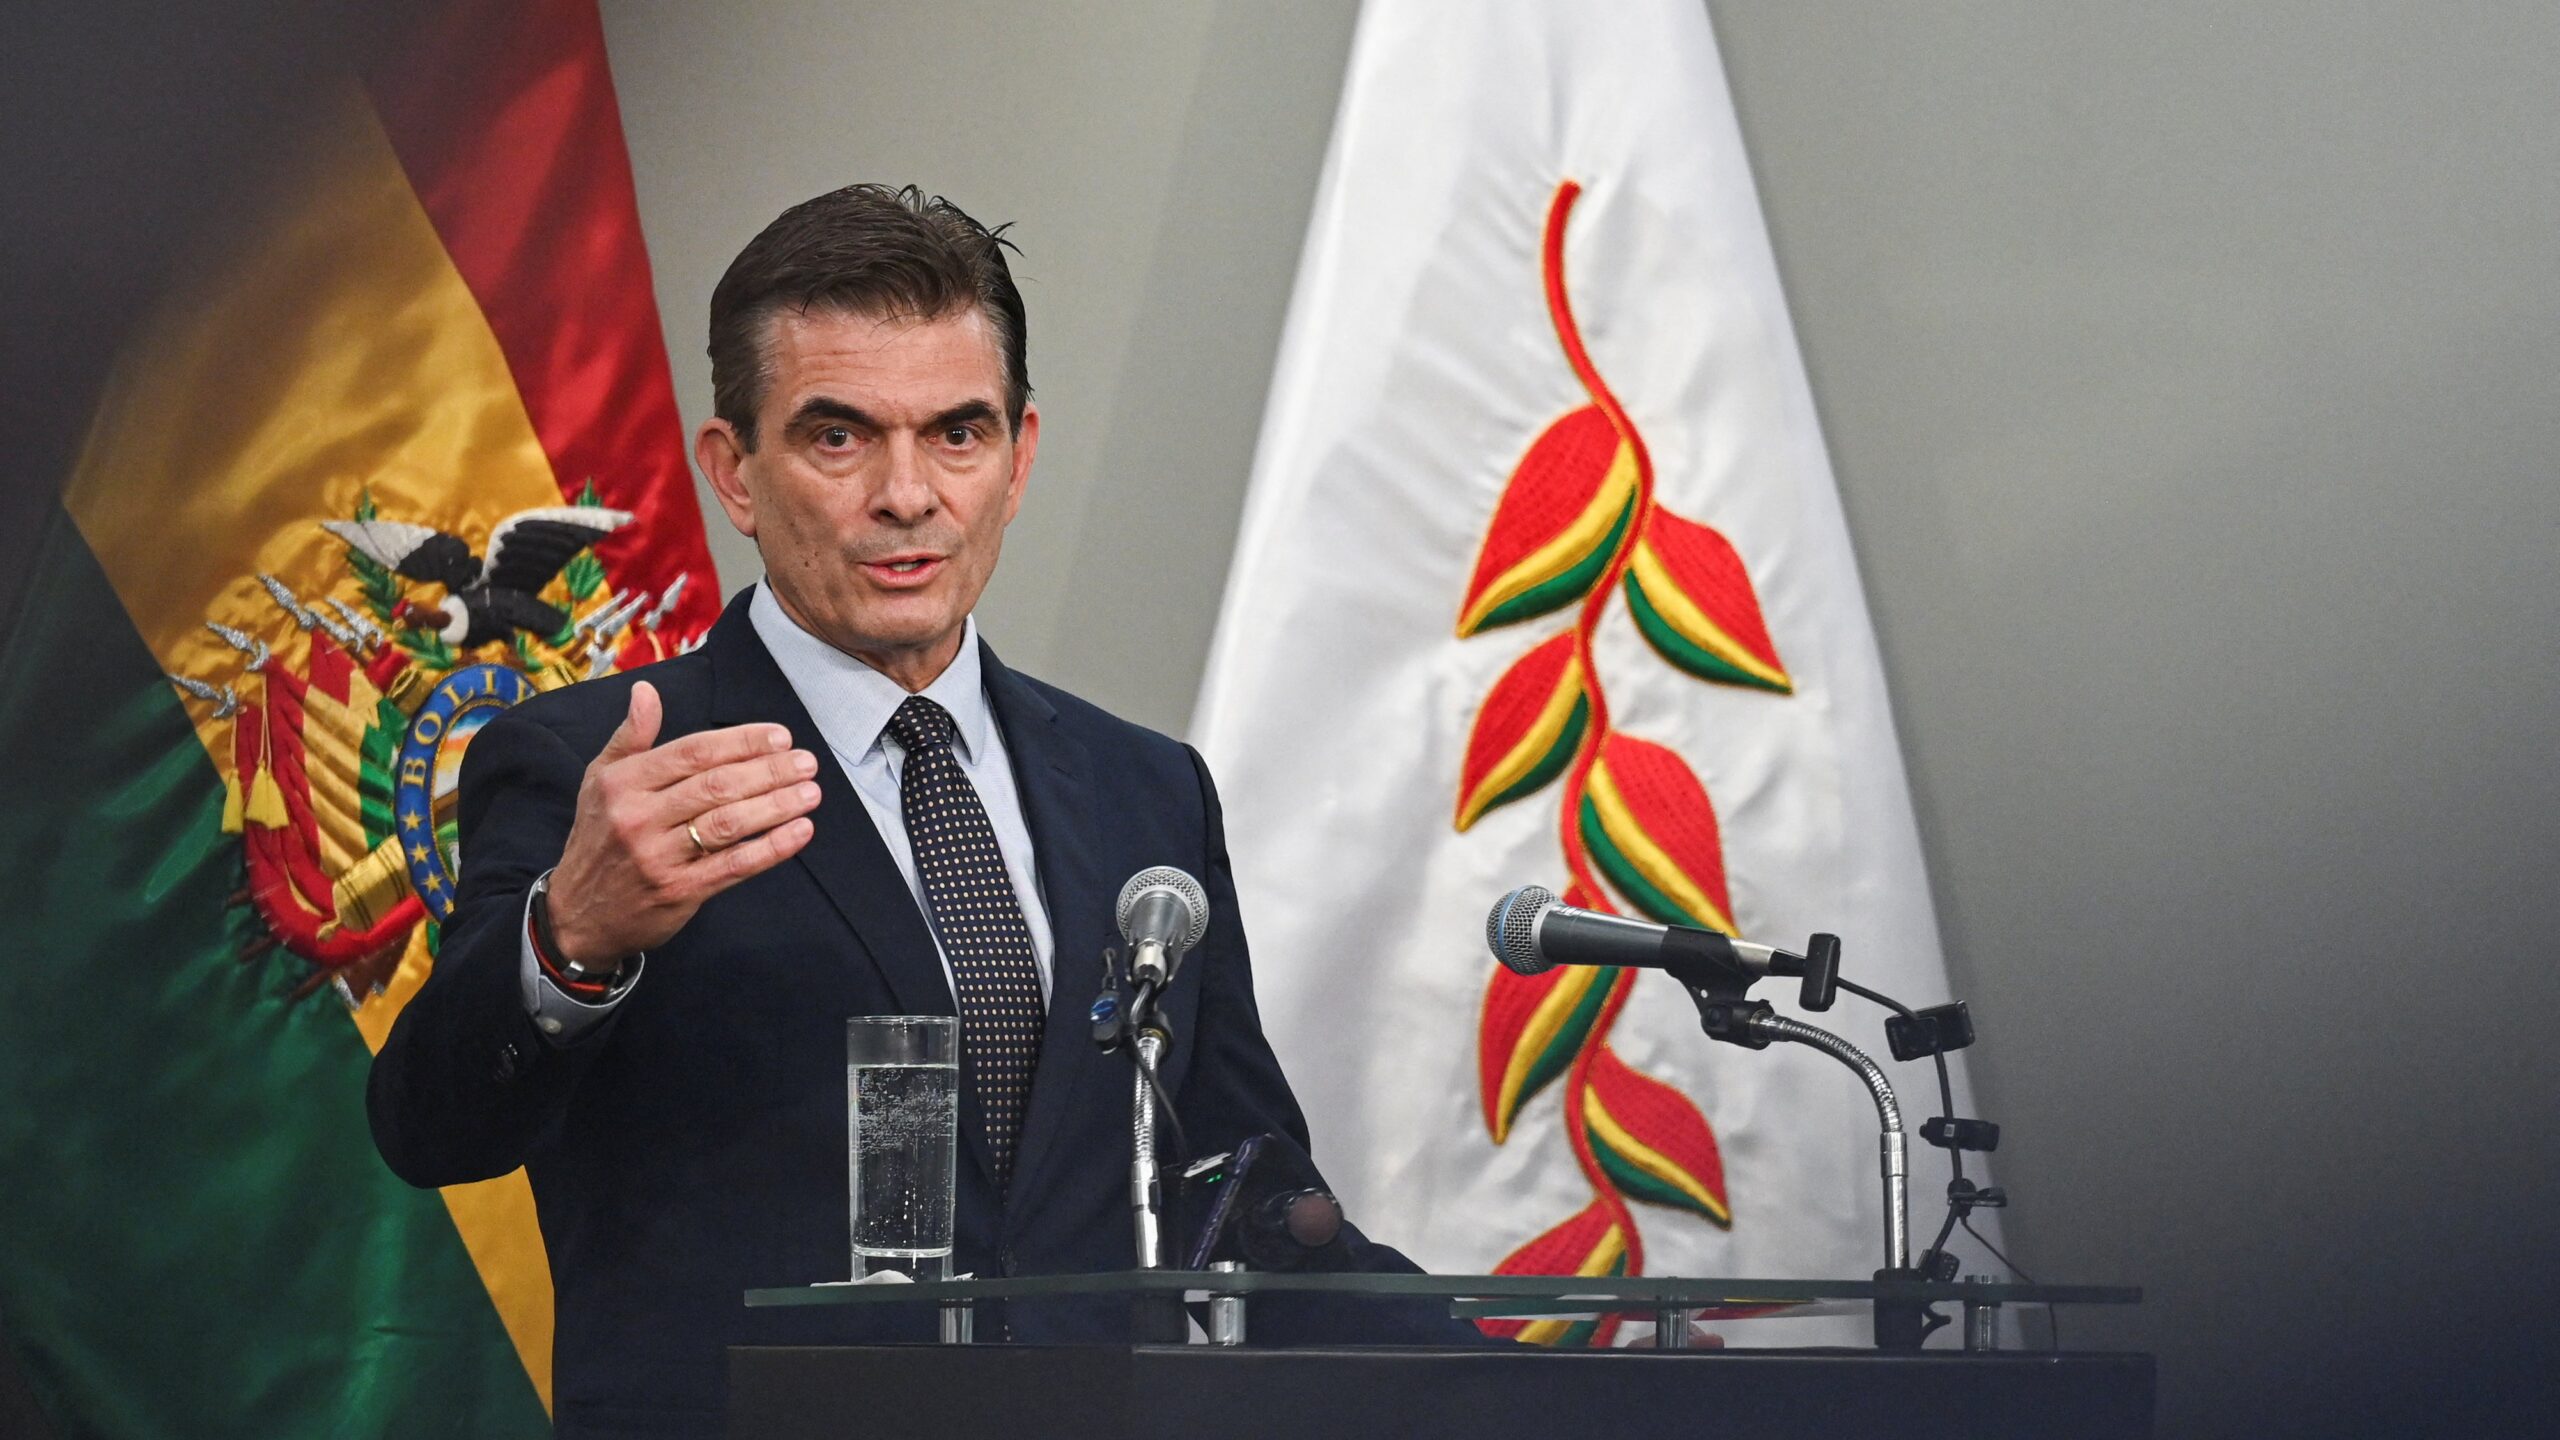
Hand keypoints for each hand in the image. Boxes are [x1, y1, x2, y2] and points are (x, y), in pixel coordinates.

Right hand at [543, 681, 820, 965]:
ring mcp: (659, 857)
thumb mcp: (600, 781)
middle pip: (717, 785)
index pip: (693, 752)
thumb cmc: (599, 839)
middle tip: (806, 763)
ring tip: (810, 793)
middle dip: (769, 771)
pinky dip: (772, 848)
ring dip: (777, 805)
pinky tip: (799, 832)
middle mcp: (639, 817)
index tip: (780, 737)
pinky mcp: (679, 892)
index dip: (741, 741)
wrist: (578, 914)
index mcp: (623, 782)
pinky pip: (734, 866)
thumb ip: (631, 737)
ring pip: (729, 823)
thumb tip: (646, 691)